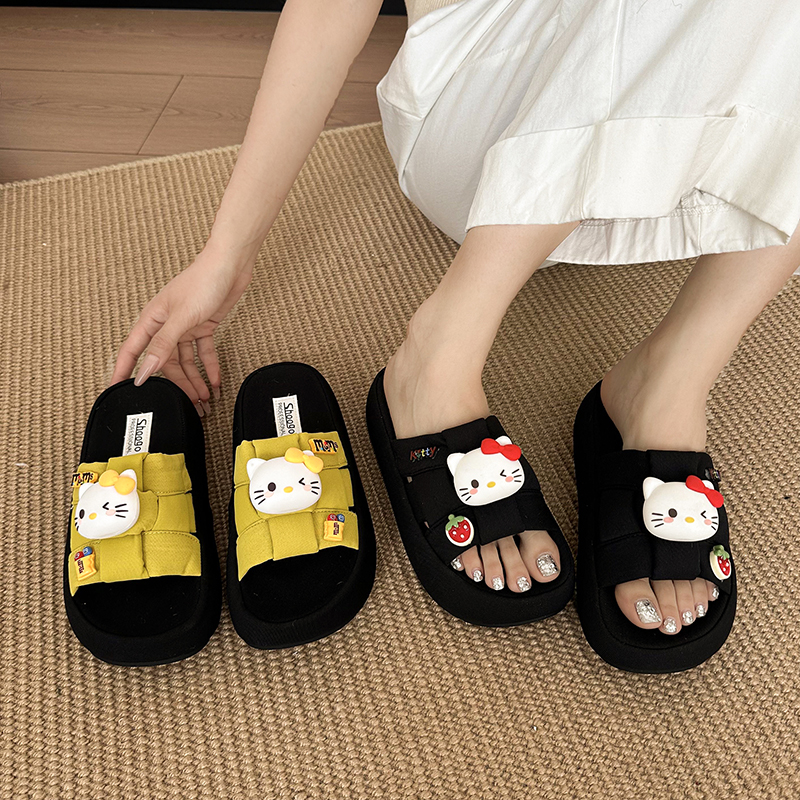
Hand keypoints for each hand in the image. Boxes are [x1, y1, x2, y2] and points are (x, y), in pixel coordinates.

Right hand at [110, 241, 254, 410]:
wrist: (231, 265)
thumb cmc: (203, 281)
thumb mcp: (180, 318)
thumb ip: (162, 346)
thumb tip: (144, 370)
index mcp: (152, 320)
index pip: (132, 351)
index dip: (123, 372)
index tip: (116, 391)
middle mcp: (166, 325)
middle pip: (165, 362)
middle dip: (176, 384)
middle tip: (187, 404)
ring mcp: (185, 326)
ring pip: (186, 361)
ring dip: (195, 380)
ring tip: (204, 398)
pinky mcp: (203, 326)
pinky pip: (203, 352)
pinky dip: (210, 367)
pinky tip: (215, 380)